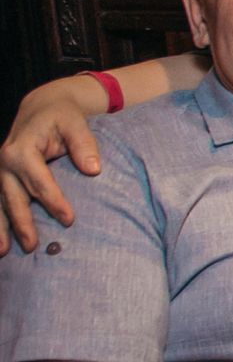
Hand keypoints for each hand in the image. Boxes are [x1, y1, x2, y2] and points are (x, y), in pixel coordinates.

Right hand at [1, 86, 100, 252]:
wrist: (42, 108)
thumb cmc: (62, 117)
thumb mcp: (75, 123)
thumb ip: (84, 144)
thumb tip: (93, 170)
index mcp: (22, 149)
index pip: (39, 181)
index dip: (54, 201)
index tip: (69, 220)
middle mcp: (5, 162)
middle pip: (14, 197)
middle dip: (22, 223)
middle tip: (33, 246)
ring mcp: (1, 172)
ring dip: (1, 229)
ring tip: (3, 253)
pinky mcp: (3, 179)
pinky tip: (1, 242)